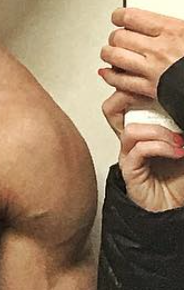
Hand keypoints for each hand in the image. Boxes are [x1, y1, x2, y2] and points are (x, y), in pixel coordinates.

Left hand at [99, 7, 183, 100]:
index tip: (119, 17)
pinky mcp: (150, 88)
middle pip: (119, 36)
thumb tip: (173, 23)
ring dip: (109, 54)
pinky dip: (111, 76)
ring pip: (114, 57)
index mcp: (173, 30)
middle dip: (116, 36)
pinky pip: (120, 80)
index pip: (131, 17)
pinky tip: (111, 73)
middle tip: (119, 37)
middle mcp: (159, 49)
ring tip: (111, 52)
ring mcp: (153, 69)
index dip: (120, 16)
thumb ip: (179, 26)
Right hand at [101, 90, 183, 211]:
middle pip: (112, 108)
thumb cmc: (179, 179)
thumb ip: (180, 125)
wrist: (175, 208)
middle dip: (130, 98)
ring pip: (131, 130)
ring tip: (179, 140)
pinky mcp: (131, 170)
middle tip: (153, 97)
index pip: (124, 99)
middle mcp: (132, 140)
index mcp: (143, 129)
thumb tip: (183, 104)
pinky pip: (138, 151)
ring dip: (159, 132)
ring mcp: (129, 154)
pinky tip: (177, 151)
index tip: (150, 80)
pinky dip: (160, 147)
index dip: (130, 86)